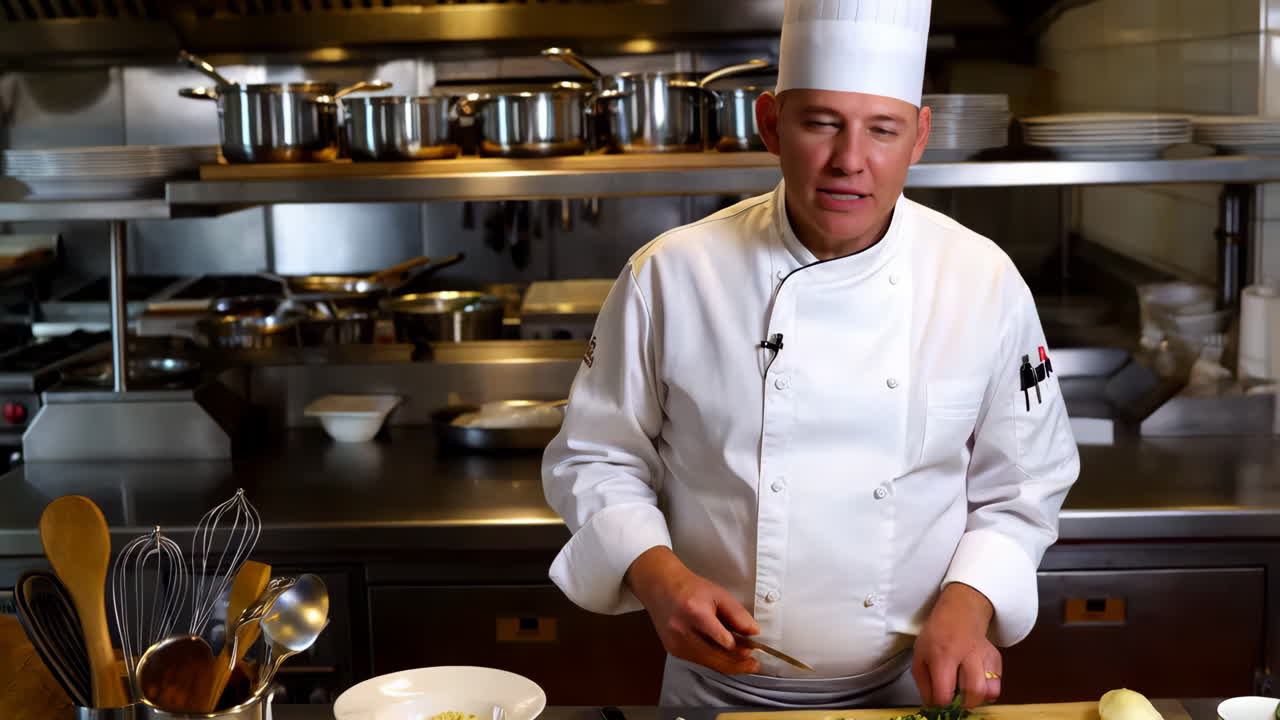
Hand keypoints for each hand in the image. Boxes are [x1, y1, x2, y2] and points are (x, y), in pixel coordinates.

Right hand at [625, 546, 761, 674]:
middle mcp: (683, 631)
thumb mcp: (719, 594)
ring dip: (727, 664)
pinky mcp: (673, 650)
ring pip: (708, 663)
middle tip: (754, 665)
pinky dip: (713, 660)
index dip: (741, 648)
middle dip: (738, 663)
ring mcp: (675, 643)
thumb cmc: (692, 588)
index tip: (754, 650)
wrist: (661, 587)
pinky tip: (723, 656)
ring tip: (743, 662)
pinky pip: (699, 661)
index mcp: (696, 613)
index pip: (723, 641)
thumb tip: (754, 633)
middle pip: (716, 658)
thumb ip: (737, 614)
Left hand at [912, 582, 1001, 708]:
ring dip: (978, 699)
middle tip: (956, 700)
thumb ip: (923, 683)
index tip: (938, 699)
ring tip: (967, 694)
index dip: (940, 702)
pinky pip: (997, 684)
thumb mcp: (919, 655)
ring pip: (990, 690)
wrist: (960, 612)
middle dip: (964, 704)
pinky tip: (975, 683)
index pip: (944, 692)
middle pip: (974, 692)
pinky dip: (988, 690)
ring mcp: (984, 656)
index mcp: (942, 655)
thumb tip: (932, 705)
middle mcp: (966, 655)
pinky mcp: (996, 658)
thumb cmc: (936, 635)